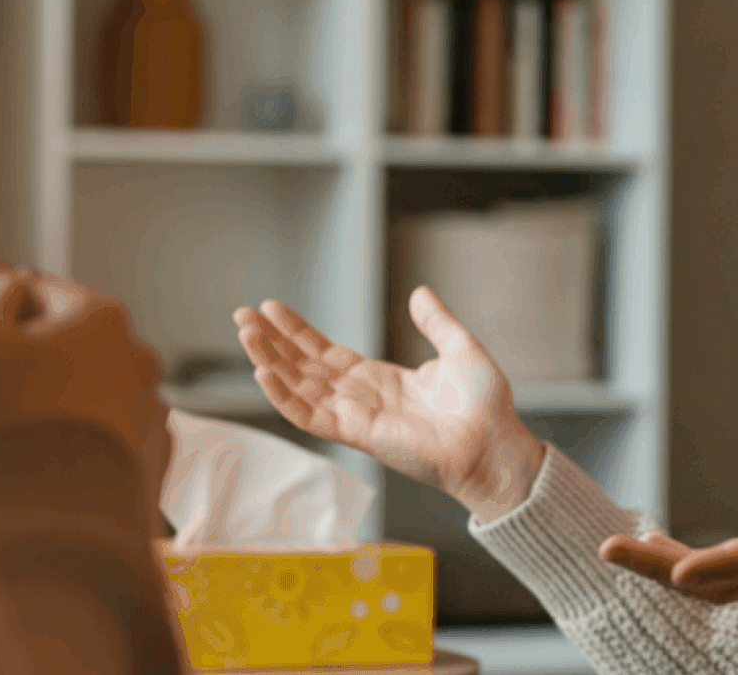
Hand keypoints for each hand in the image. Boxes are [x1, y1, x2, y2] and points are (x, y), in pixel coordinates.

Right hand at [0, 259, 172, 537]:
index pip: (39, 289)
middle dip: (31, 357)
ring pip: (91, 391)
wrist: (48, 532)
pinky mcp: (153, 461)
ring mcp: (152, 411)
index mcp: (99, 317)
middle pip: (71, 341)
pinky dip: (80, 444)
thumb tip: (9, 291)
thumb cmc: (4, 426)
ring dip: (57, 402)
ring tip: (14, 437)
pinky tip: (44, 466)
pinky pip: (108, 439)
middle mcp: (138, 358)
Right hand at [233, 287, 545, 521]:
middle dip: (271, 342)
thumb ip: (437, 321)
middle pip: (303, 367)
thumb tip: (418, 292)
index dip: (297, 331)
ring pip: (299, 387)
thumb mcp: (460, 349)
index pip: (326, 352)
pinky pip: (310, 416)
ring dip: (269, 362)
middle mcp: (361, 398)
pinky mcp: (357, 434)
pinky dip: (284, 397)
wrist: (495, 444)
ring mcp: (356, 416)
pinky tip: (263, 373)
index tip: (271, 308)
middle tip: (242, 316)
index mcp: (380, 379)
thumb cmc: (484, 406)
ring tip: (245, 334)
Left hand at [601, 381, 737, 601]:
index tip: (675, 570)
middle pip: (722, 580)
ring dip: (666, 572)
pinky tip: (655, 548)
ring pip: (720, 587)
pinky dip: (690, 572)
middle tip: (607, 550)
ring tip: (619, 549)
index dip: (717, 565)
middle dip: (660, 569)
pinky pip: (730, 584)